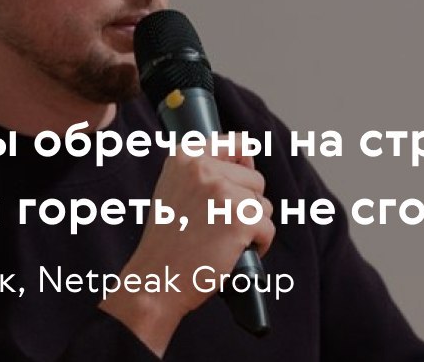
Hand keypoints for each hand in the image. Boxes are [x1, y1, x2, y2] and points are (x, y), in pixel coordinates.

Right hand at [99, 135, 274, 355]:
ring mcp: (224, 192)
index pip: (237, 144)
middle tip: (219, 226)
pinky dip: (259, 244)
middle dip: (247, 204)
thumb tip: (247, 157)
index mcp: (186, 156)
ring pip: (263, 205)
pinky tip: (233, 253)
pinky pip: (268, 228)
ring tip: (223, 240)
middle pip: (255, 179)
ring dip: (252, 225)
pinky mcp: (241, 218)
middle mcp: (204, 168)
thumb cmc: (166, 240)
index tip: (237, 187)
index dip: (244, 166)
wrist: (155, 278)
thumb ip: (203, 170)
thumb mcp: (173, 189)